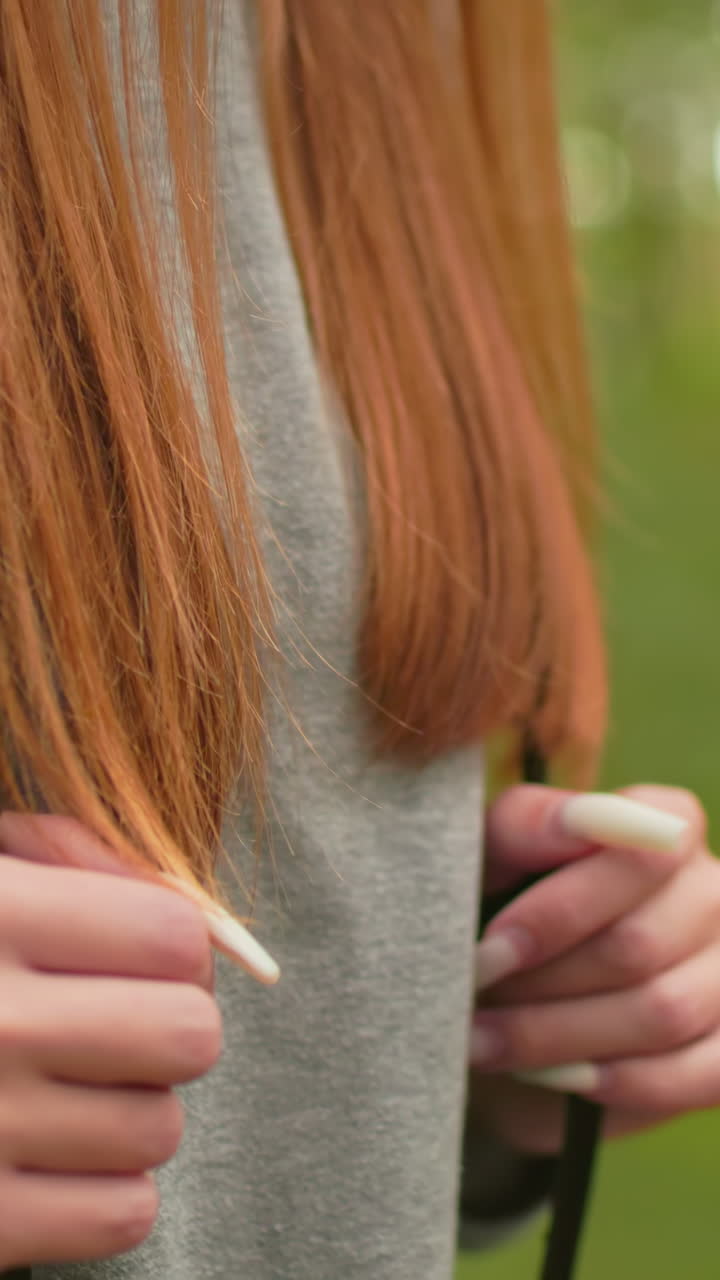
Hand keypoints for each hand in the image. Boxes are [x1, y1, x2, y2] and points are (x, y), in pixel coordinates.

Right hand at [0, 812, 220, 1267]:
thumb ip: (70, 856)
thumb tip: (199, 919)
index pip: (176, 937)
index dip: (176, 944)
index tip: (141, 954)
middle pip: (188, 1035)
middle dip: (168, 1024)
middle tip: (118, 1024)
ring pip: (161, 1127)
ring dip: (133, 1106)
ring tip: (68, 1085)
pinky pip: (123, 1214)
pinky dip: (108, 1187)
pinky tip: (54, 1152)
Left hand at [469, 785, 719, 1154]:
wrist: (504, 1005)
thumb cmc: (497, 906)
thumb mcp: (492, 856)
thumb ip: (526, 824)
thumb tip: (571, 820)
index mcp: (666, 826)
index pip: (644, 852)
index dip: (561, 908)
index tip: (489, 947)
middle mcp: (715, 892)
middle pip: (642, 943)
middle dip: (543, 981)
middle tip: (475, 1001)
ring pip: (664, 1012)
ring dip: (560, 1036)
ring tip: (484, 1042)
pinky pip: (695, 1075)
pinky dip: (613, 1082)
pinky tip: (554, 1077)